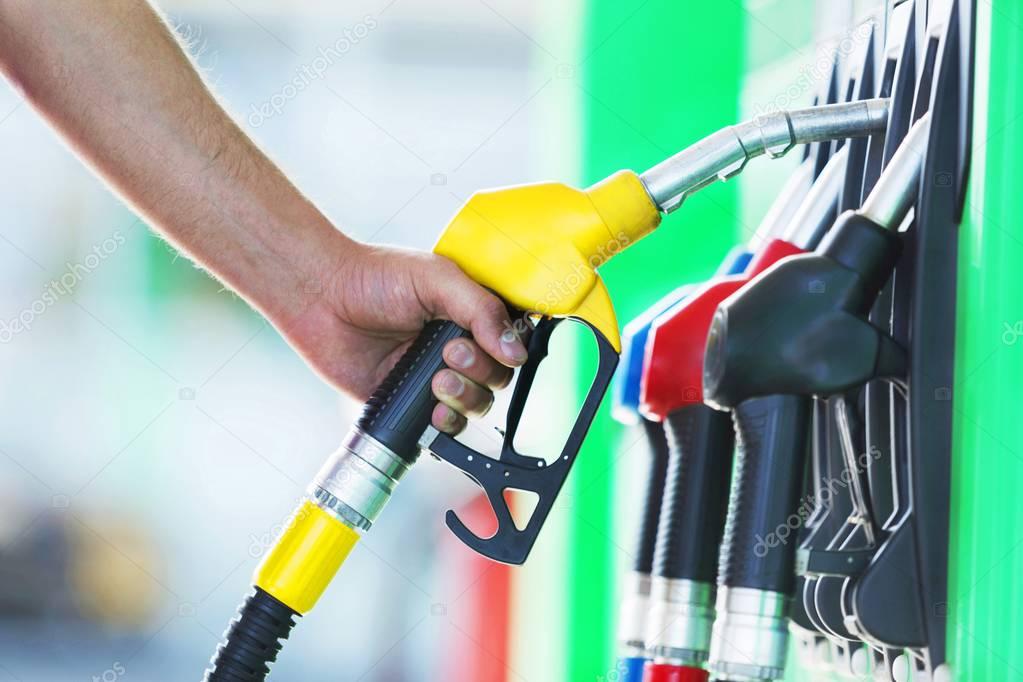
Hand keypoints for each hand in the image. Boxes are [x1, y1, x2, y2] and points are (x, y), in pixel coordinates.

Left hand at [277, 240, 528, 434]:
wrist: (322, 298)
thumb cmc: (375, 277)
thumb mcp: (438, 279)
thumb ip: (482, 311)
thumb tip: (516, 352)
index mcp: (469, 313)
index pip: (511, 340)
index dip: (509, 347)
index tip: (493, 345)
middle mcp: (457, 345)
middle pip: (498, 376)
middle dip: (480, 370)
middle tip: (448, 352)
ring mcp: (435, 375)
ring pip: (477, 403)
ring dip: (466, 396)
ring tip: (437, 378)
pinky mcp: (410, 401)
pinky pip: (446, 423)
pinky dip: (447, 421)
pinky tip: (434, 408)